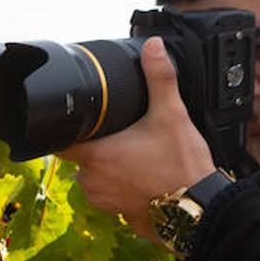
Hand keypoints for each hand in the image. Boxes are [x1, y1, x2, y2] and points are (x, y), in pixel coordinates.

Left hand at [58, 38, 215, 242]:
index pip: (60, 139)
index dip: (67, 128)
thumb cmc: (182, 168)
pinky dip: (119, 184)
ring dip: (107, 166)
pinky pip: (108, 193)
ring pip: (93, 175)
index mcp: (96, 155)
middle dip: (96, 144)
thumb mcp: (172, 116)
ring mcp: (102, 199)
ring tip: (134, 155)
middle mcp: (91, 180)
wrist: (199, 212)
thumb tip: (154, 47)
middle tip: (122, 135)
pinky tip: (139, 175)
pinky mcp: (115, 213)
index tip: (80, 120)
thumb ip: (160, 79)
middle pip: (79, 155)